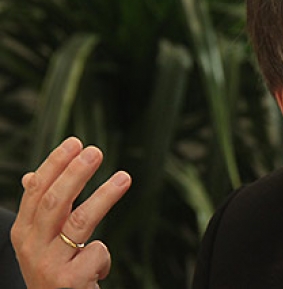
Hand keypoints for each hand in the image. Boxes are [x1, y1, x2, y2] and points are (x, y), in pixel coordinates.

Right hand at [11, 137, 131, 288]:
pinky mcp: (69, 281)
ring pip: (80, 221)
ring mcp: (49, 265)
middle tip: (96, 151)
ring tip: (124, 177)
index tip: (76, 142)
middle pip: (55, 201)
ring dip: (104, 196)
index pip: (36, 191)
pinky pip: (96, 252)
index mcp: (23, 232)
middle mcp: (31, 248)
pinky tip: (98, 267)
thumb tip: (29, 176)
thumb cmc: (53, 271)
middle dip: (76, 173)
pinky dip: (103, 255)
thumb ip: (40, 212)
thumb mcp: (40, 243)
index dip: (55, 165)